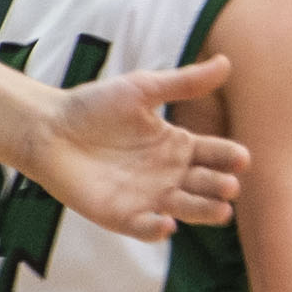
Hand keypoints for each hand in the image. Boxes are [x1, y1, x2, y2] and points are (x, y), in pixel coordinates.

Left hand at [25, 54, 247, 240]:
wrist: (49, 128)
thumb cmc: (95, 106)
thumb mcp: (142, 89)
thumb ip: (183, 82)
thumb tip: (227, 62)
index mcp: (176, 145)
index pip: (213, 154)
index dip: (229, 157)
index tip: (242, 159)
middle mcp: (168, 174)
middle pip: (203, 184)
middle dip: (219, 187)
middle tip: (230, 186)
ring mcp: (147, 197)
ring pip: (184, 208)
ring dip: (202, 211)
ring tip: (221, 210)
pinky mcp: (121, 216)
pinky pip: (144, 226)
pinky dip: (156, 229)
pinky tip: (167, 225)